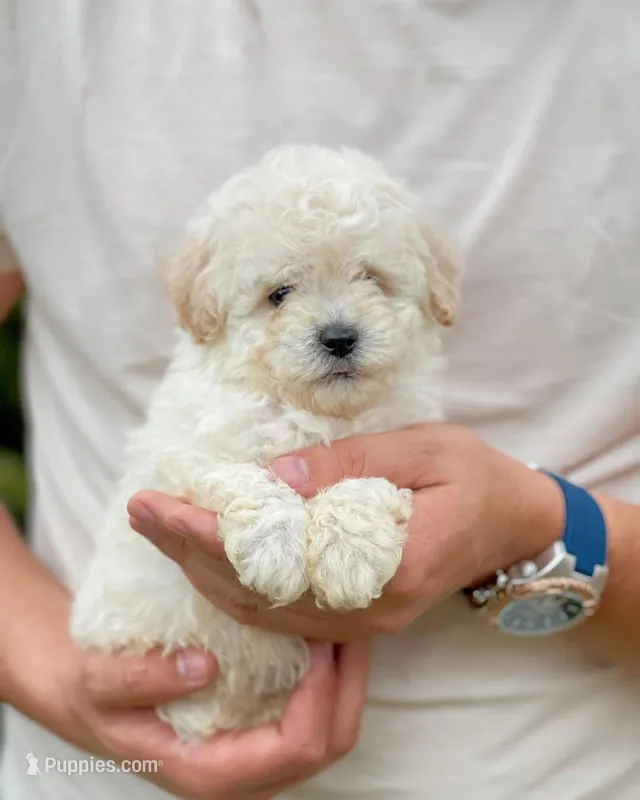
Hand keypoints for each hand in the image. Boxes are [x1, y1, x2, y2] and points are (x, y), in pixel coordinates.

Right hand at [25, 609, 368, 798]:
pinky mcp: (262, 733)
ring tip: (346, 626)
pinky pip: (317, 716)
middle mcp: (245, 775)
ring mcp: (259, 757)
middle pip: (329, 744)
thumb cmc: (97, 696)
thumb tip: (202, 668)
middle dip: (349, 684)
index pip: (294, 748)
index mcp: (212, 772)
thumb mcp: (100, 683)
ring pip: (332, 732)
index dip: (319, 695)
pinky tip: (326, 638)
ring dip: (348, 680)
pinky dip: (333, 680)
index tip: (318, 640)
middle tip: (349, 625)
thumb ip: (141, 680)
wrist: (96, 701)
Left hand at [128, 423, 563, 640]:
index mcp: (389, 564)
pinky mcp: (359, 618)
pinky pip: (282, 613)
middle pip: (259, 591)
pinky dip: (236, 588)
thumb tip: (277, 475)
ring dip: (204, 572)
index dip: (213, 534)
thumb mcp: (425, 449)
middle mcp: (369, 608)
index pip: (278, 558)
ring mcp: (363, 622)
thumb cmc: (475, 476)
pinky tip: (206, 562)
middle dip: (190, 551)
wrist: (514, 525)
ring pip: (264, 610)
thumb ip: (353, 464)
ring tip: (159, 532)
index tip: (162, 505)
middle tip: (140, 511)